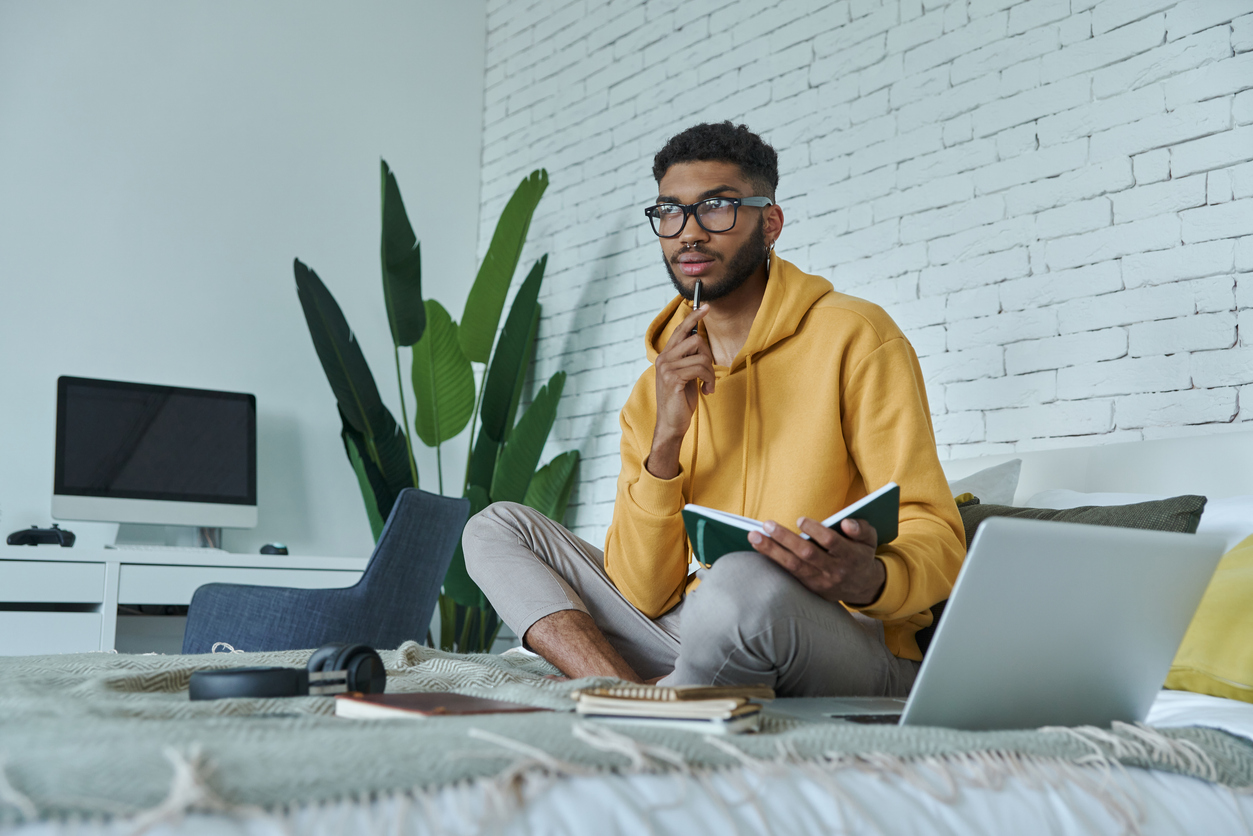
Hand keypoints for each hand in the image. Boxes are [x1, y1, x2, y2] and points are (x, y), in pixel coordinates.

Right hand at [646, 304, 712, 478]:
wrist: (672, 424)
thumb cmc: (681, 400)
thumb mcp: (686, 375)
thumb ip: (689, 358)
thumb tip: (699, 339)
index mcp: (666, 356)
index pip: (681, 330)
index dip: (694, 317)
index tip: (706, 306)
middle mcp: (663, 358)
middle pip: (695, 339)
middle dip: (708, 355)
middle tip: (708, 373)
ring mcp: (667, 368)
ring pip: (701, 356)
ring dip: (710, 372)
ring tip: (708, 385)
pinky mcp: (673, 378)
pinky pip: (701, 368)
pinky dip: (709, 380)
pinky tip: (706, 391)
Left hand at [747, 517, 885, 606]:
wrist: (863, 586)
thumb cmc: (861, 554)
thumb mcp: (870, 539)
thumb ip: (861, 528)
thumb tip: (846, 523)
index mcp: (850, 556)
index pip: (831, 542)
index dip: (816, 531)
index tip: (800, 519)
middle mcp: (834, 570)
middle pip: (807, 554)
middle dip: (785, 539)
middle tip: (767, 524)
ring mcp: (820, 581)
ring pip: (793, 566)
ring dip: (771, 551)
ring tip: (753, 536)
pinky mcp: (810, 588)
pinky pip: (789, 574)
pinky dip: (773, 561)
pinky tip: (759, 548)